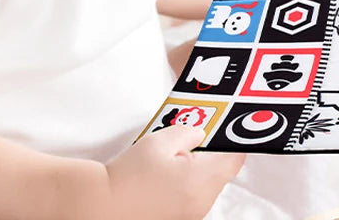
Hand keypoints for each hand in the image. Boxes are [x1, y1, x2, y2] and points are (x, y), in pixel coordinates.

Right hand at [106, 125, 243, 219]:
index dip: (232, 139)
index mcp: (201, 180)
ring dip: (199, 168)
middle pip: (222, 171)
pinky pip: (195, 196)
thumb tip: (202, 133)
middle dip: (212, 152)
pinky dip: (188, 182)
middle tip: (191, 137)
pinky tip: (166, 174)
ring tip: (173, 157)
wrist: (104, 205)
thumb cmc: (130, 174)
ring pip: (209, 184)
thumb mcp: (161, 139)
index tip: (225, 128)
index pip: (234, 158)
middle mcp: (203, 202)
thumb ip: (189, 131)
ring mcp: (193, 215)